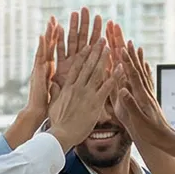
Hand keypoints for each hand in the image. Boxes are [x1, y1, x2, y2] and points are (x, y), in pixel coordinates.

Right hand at [23, 16, 63, 116]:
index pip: (62, 48)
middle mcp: (48, 65)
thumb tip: (67, 74)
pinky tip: (41, 37)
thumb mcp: (61, 88)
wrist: (37, 114)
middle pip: (56, 44)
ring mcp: (42, 68)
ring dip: (49, 34)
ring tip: (52, 21)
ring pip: (47, 47)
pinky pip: (40, 58)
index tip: (69, 23)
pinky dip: (40, 47)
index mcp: (56, 68)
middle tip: (65, 15)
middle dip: (59, 29)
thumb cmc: (51, 103)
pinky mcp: (39, 74)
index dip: (66, 36)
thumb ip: (64, 79)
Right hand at [46, 16, 119, 148]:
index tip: (88, 45)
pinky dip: (114, 76)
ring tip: (110, 46)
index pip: (76, 67)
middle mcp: (77, 87)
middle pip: (88, 65)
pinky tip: (121, 67)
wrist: (60, 135)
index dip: (83, 55)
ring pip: (97, 71)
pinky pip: (107, 86)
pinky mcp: (95, 102)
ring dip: (105, 58)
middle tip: (102, 38)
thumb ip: (55, 92)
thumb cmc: (57, 123)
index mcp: (68, 87)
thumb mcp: (53, 104)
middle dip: (95, 50)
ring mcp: (87, 93)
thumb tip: (53, 84)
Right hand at [113, 51, 174, 161]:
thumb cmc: (151, 134)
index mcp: (142, 98)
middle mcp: (146, 93)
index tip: (120, 48)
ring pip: (142, 73)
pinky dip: (144, 70)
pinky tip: (145, 65)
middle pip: (138, 70)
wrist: (166, 140)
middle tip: (127, 41)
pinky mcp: (150, 99)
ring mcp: (149, 95)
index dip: (127, 62)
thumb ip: (131, 105)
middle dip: (132, 55)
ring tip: (136, 47)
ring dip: (138, 59)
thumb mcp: (138, 121)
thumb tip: (122, 90)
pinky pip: (146, 81)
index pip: (133, 76)